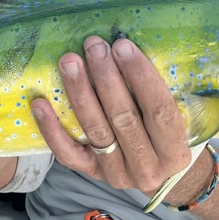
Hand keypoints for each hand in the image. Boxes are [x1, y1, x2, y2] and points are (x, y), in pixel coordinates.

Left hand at [32, 37, 190, 193]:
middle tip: (94, 46)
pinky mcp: (90, 174)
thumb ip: (158, 91)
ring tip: (69, 62)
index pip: (160, 110)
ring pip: (95, 130)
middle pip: (124, 118)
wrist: (154, 171)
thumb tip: (126, 46)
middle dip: (106, 78)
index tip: (122, 46)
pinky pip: (67, 153)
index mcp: (176, 151)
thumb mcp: (178, 117)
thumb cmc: (163, 133)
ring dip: (80, 92)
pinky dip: (52, 128)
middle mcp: (148, 167)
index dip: (141, 76)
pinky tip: (40, 103)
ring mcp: (117, 173)